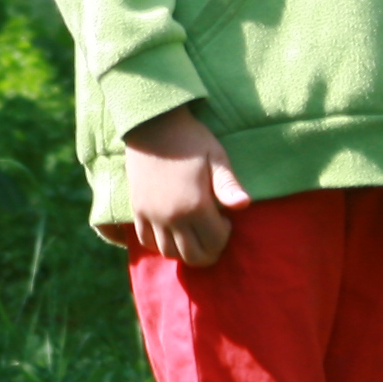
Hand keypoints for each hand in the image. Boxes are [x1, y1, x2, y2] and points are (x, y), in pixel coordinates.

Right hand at [124, 105, 248, 266]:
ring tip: (193, 233)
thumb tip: (244, 205)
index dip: (225, 236)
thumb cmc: (191, 140)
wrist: (152, 125)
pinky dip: (161, 244)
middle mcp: (172, 217)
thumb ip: (228, 185)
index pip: (215, 242)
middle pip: (193, 256)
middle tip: (213, 234)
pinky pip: (147, 241)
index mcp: (195, 205)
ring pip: (169, 252)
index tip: (226, 219)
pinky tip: (171, 232)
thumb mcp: (216, 157)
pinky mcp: (138, 211)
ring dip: (185, 251)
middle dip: (209, 252)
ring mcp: (152, 216)